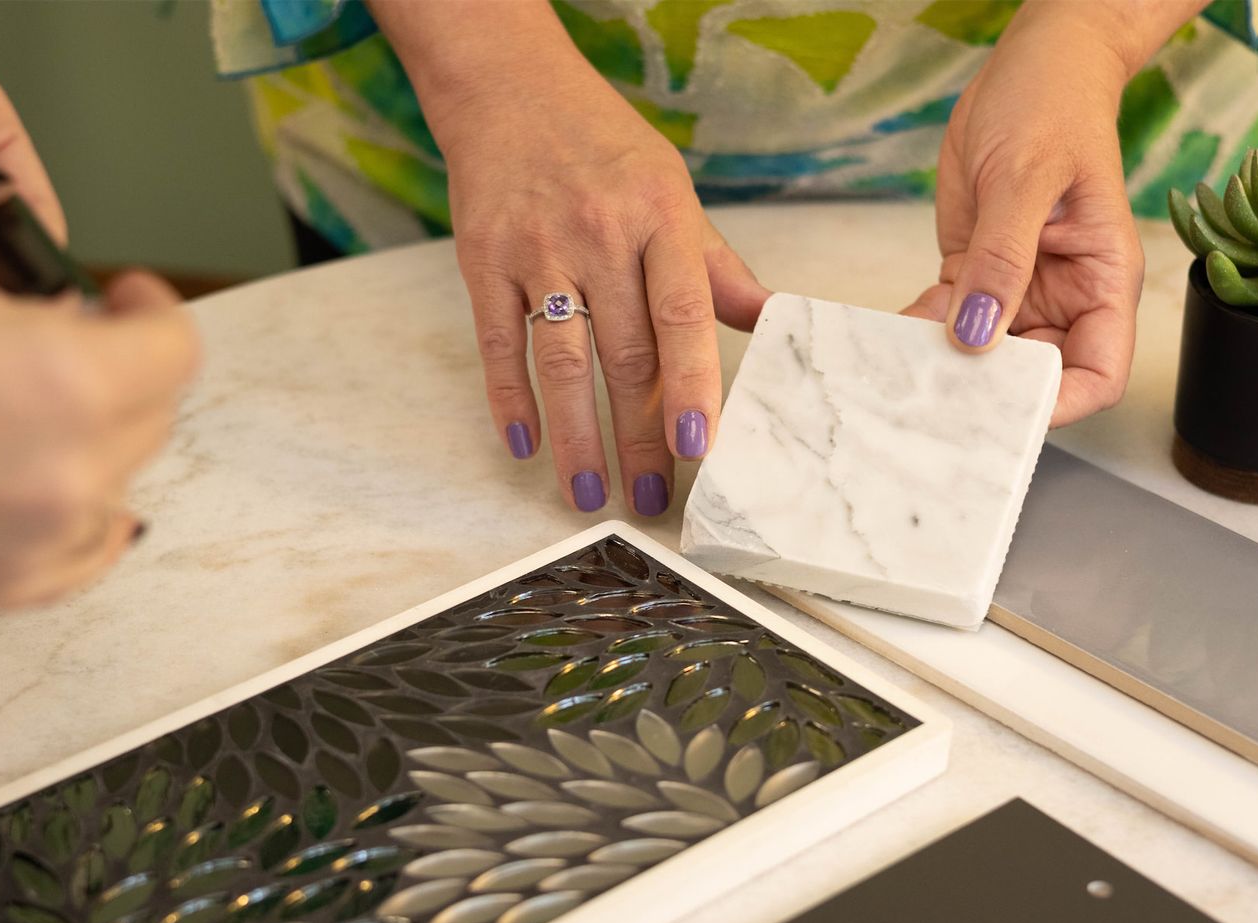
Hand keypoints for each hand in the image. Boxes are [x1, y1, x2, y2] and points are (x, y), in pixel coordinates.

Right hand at [0, 263, 199, 609]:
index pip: (172, 350)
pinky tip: (61, 497)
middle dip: (121, 372)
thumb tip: (60, 336)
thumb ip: (20, 324)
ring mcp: (30, 548)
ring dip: (95, 446)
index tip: (127, 299)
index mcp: (65, 385)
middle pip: (149, 420)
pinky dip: (77, 524)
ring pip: (113, 491)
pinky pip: (72, 561)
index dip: (151, 311)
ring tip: (38, 413)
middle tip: (76, 343)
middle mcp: (66, 477)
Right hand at [374, 1, 768, 516]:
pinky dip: (511, 400)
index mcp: (660, 218)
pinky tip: (526, 445)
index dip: (691, 386)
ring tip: (589, 492)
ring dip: (577, 436)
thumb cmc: (603, 147)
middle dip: (639, 435)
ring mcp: (537, 249)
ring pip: (562, 362)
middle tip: (649, 497)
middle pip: (624, 354)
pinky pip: (500, 345)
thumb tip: (774, 320)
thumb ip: (716, 266)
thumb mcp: (672, 191)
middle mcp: (599, 234)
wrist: (510, 89)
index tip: (698, 446)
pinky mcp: (483, 261)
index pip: (682, 316)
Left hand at [903, 3, 1146, 424]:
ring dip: (941, 366)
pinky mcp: (974, 275)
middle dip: (987, 393)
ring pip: (981, 356)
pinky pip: (946, 320)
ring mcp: (1016, 290)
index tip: (1007, 413)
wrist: (1031, 67)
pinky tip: (886, 336)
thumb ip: (1003, 259)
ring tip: (897, 375)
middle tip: (931, 400)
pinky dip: (917, 333)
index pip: (1097, 373)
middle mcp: (1063, 297)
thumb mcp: (1026, 178)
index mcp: (1102, 283)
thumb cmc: (1054, 105)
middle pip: (1032, 376)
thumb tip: (979, 334)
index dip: (1060, 404)